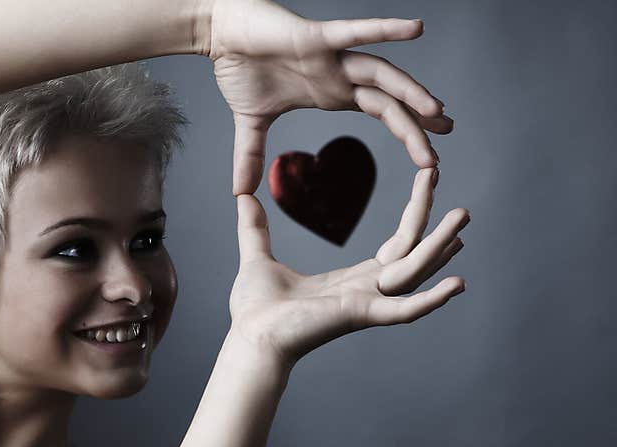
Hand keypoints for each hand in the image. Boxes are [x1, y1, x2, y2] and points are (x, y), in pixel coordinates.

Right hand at [205, 0, 453, 194]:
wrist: (222, 34)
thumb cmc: (241, 68)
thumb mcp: (250, 123)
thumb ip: (251, 157)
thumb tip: (241, 194)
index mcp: (331, 95)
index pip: (381, 115)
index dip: (408, 133)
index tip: (431, 156)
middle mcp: (339, 76)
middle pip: (388, 102)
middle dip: (418, 121)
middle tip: (447, 135)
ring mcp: (331, 57)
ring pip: (380, 74)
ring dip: (408, 91)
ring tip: (436, 110)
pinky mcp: (316, 37)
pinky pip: (355, 32)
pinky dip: (384, 30)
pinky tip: (416, 29)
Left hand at [227, 168, 468, 368]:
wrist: (250, 338)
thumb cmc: (256, 310)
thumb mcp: (258, 257)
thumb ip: (255, 229)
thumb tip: (244, 199)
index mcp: (351, 279)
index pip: (396, 243)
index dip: (415, 212)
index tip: (430, 178)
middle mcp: (367, 290)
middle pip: (412, 251)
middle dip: (432, 218)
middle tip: (447, 182)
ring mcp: (367, 304)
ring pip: (415, 272)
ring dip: (440, 247)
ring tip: (463, 217)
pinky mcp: (360, 317)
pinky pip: (404, 310)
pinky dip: (431, 300)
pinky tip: (458, 284)